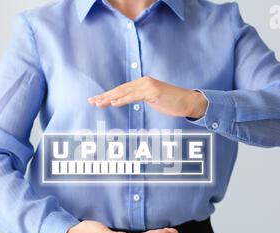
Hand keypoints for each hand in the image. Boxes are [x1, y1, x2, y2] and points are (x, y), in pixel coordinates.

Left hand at [88, 76, 207, 118]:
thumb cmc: (172, 102)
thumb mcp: (153, 100)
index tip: (96, 100)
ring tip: (98, 103)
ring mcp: (147, 85)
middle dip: (104, 96)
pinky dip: (123, 99)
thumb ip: (141, 98)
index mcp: (142, 84)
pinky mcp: (152, 91)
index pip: (121, 90)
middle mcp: (142, 82)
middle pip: (119, 90)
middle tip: (91, 102)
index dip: (108, 95)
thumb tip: (129, 100)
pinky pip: (135, 96)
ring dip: (110, 98)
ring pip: (124, 92)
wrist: (188, 101)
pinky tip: (114, 103)